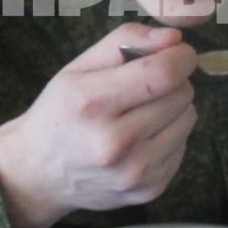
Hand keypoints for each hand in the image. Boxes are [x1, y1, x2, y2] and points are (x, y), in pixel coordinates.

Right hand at [0, 22, 198, 227]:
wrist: (40, 175)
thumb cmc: (60, 113)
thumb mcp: (78, 68)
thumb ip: (124, 42)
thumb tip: (174, 38)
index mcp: (91, 105)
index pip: (162, 74)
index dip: (180, 57)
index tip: (179, 52)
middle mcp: (114, 143)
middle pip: (181, 95)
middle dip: (173, 81)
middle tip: (149, 83)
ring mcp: (134, 172)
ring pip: (188, 119)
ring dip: (174, 108)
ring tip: (143, 111)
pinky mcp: (150, 190)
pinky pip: (183, 145)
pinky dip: (170, 134)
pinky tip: (142, 137)